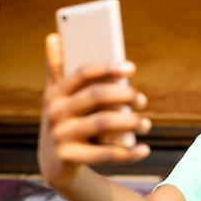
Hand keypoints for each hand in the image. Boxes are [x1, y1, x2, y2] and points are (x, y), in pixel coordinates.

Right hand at [38, 33, 151, 189]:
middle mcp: (54, 112)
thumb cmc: (68, 120)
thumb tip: (54, 37)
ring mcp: (60, 136)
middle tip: (143, 100)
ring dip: (130, 122)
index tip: (131, 67)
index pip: (83, 73)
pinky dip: (128, 153)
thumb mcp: (61, 97)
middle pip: (96, 96)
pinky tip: (144, 149)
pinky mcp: (68, 158)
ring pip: (102, 123)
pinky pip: (104, 154)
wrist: (56, 163)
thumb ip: (59, 69)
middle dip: (125, 95)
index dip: (107, 68)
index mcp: (55, 92)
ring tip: (146, 124)